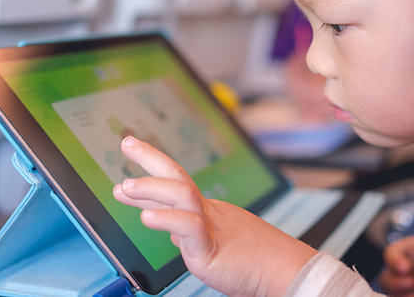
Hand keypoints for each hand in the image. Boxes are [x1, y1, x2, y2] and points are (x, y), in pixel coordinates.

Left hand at [113, 136, 316, 296]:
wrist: (287, 271)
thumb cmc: (257, 262)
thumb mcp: (214, 243)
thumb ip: (190, 234)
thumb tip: (170, 230)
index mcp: (209, 212)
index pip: (176, 184)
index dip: (153, 167)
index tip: (133, 150)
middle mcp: (209, 213)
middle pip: (178, 176)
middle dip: (150, 158)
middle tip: (128, 143)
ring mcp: (212, 226)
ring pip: (181, 194)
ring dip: (151, 187)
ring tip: (127, 187)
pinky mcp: (212, 247)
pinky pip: (189, 228)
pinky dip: (168, 219)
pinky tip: (147, 217)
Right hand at [379, 217, 413, 296]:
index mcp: (407, 251)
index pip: (391, 254)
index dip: (394, 260)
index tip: (405, 266)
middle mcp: (406, 270)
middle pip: (387, 278)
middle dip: (395, 282)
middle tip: (411, 282)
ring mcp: (413, 285)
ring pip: (395, 293)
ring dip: (401, 294)